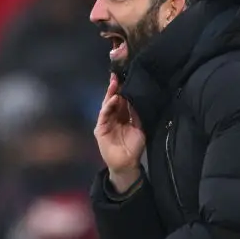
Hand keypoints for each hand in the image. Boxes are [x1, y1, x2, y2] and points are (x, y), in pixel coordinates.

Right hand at [95, 74, 144, 191]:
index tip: (127, 77)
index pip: (122, 99)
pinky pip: (104, 115)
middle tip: (118, 74)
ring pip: (107, 104)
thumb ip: (136, 113)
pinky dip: (108, 106)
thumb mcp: (139, 127)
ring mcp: (106, 122)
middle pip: (113, 99)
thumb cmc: (134, 147)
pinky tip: (114, 99)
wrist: (127, 164)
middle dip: (115, 87)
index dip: (124, 89)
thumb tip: (136, 97)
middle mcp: (113, 117)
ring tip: (115, 83)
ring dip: (111, 93)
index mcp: (123, 116)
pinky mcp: (100, 129)